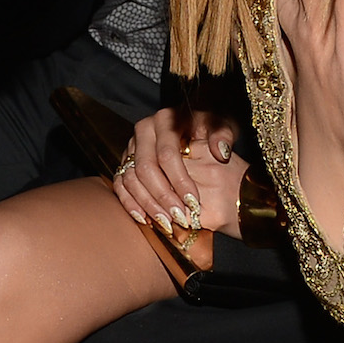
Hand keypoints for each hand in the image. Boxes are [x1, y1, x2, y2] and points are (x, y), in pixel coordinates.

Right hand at [114, 106, 245, 243]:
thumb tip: (219, 151)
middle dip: (163, 196)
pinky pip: (120, 184)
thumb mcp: (221, 125)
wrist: (194, 128)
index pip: (167, 154)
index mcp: (165, 119)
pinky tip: (145, 218)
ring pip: (131, 178)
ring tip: (165, 223)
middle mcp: (144, 131)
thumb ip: (223, 135)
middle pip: (146, 168)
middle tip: (178, 217)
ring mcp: (132, 146)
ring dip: (147, 203)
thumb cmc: (209, 128)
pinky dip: (130, 203)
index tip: (193, 202)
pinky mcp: (125, 162)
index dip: (180, 180)